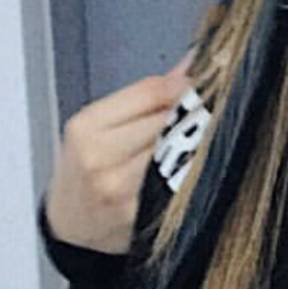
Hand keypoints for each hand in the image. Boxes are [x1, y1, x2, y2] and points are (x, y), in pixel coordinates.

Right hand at [43, 51, 194, 252]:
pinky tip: (199, 162)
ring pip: (180, 149)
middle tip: (214, 106)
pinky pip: (182, 180)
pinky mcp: (141, 212)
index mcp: (87, 128)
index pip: (151, 91)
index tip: (201, 82)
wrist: (71, 226)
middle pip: (169, 119)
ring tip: (207, 135)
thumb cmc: (87, 171)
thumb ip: (146, 95)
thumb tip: (191, 63)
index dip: (184, 83)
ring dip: (200, 139)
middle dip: (195, 111)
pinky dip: (195, 168)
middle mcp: (99, 157)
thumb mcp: (100, 127)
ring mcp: (120, 188)